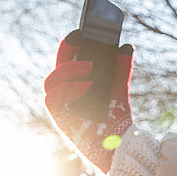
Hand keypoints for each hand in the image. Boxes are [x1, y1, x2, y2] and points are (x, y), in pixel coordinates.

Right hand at [44, 30, 133, 172]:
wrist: (118, 144)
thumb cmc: (114, 117)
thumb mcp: (119, 88)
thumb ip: (120, 68)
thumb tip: (126, 46)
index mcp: (75, 84)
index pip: (65, 60)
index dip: (69, 45)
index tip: (79, 31)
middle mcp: (64, 94)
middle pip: (56, 68)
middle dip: (66, 52)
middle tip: (82, 40)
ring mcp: (60, 106)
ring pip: (51, 81)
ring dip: (69, 70)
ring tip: (91, 67)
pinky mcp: (59, 118)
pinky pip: (54, 98)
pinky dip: (70, 88)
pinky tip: (88, 85)